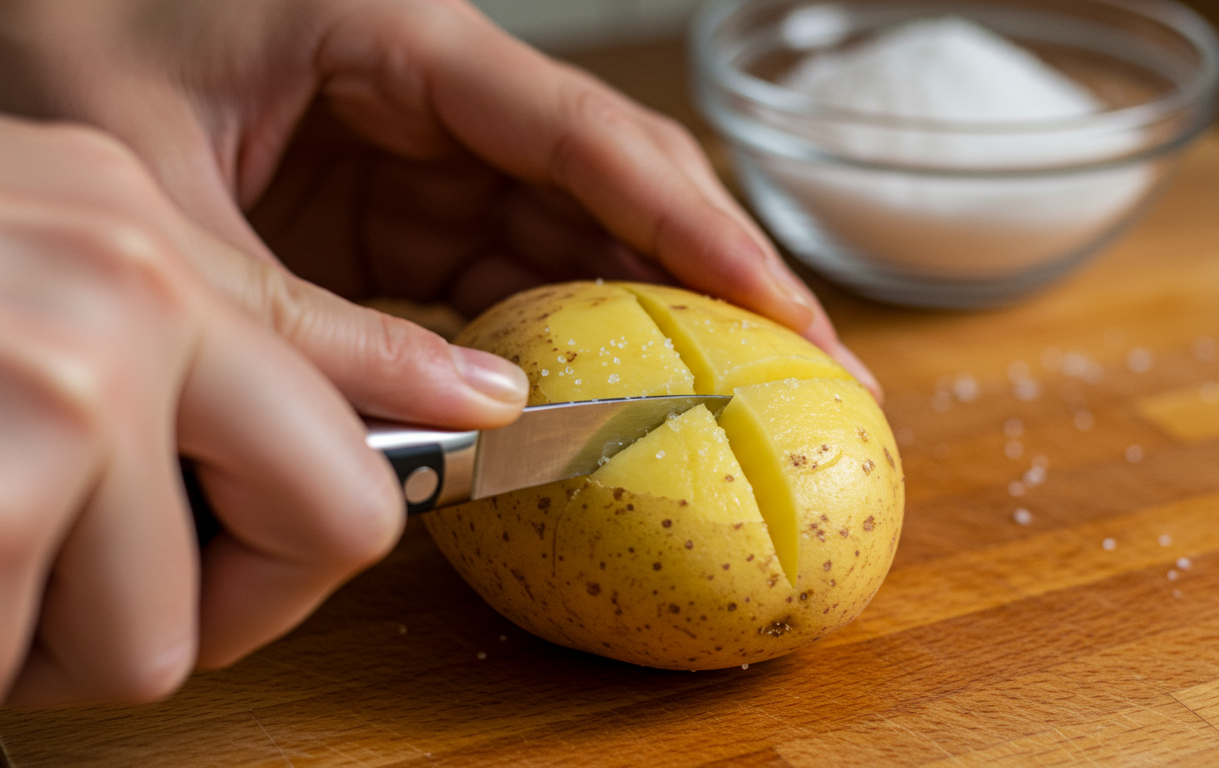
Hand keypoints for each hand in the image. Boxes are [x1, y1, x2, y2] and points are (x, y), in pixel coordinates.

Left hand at [0, 0, 880, 401]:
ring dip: (635, 329)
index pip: (585, 136)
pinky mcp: (385, 214)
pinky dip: (538, 349)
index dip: (696, 230)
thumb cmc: (49, 41)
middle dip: (709, 288)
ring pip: (562, 244)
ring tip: (725, 411)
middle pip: (608, 191)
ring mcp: (414, 157)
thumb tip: (481, 417)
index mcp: (396, 34)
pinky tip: (590, 408)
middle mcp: (432, 94)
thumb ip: (308, 316)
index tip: (783, 314)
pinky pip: (490, 281)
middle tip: (806, 379)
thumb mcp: (159, 189)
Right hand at [0, 116, 413, 704]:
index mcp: (145, 235)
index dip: (308, 527)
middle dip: (215, 599)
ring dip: (50, 637)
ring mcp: (57, 374)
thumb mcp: (63, 298)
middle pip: (337, 523)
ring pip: (166, 634)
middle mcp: (125, 279)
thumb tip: (481, 401)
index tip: (260, 549)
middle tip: (70, 574)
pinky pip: (50, 663)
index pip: (354, 425)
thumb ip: (265, 349)